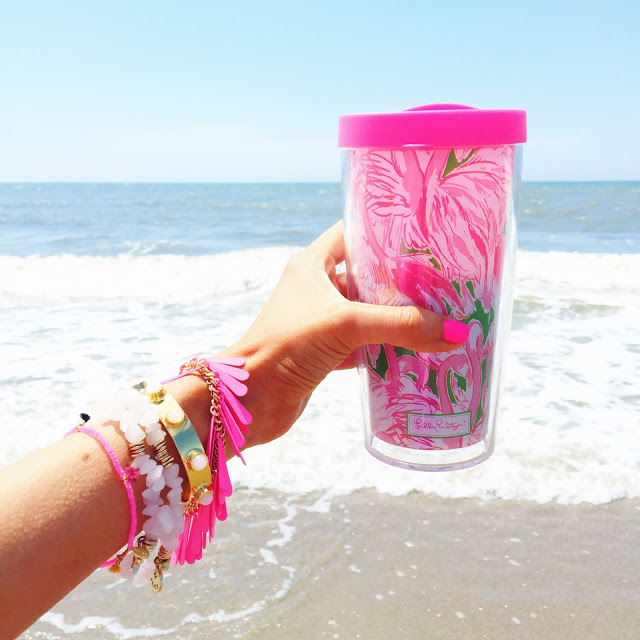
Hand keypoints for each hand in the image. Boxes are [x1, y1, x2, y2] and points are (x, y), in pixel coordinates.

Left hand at [219, 221, 468, 447]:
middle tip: (443, 279)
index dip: (384, 232)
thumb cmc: (286, 345)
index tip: (422, 235)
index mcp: (313, 264)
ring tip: (440, 312)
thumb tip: (456, 331)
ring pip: (368, 312)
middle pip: (367, 276)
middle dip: (402, 280)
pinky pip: (364, 344)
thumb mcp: (346, 324)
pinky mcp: (325, 352)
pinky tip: (418, 350)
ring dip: (398, 316)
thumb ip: (401, 325)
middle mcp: (317, 289)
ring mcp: (321, 321)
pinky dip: (387, 348)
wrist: (249, 399)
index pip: (352, 234)